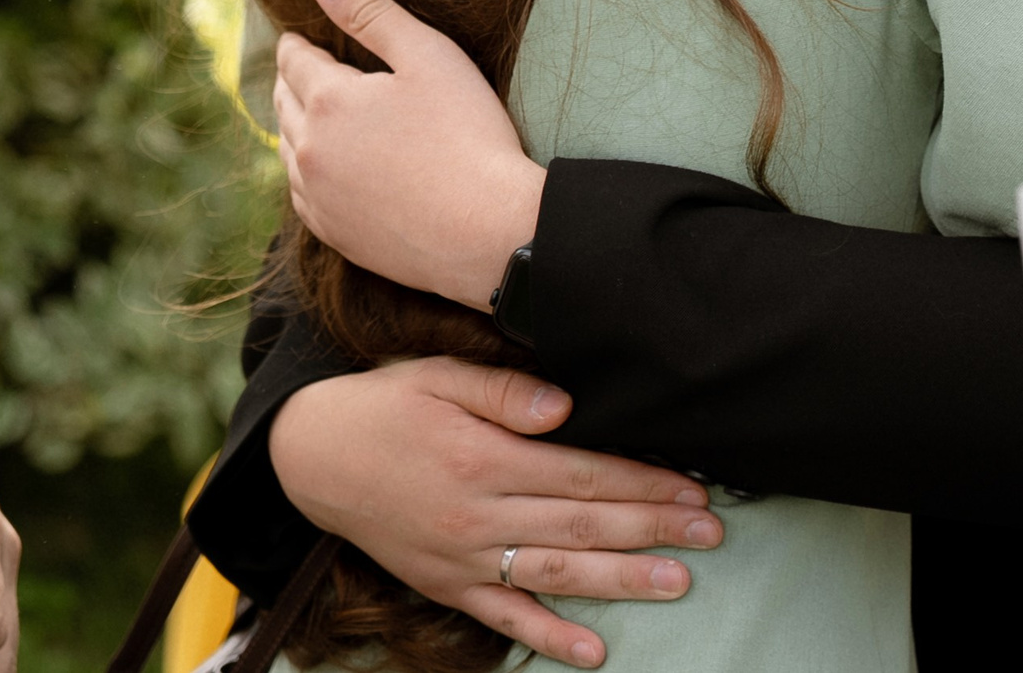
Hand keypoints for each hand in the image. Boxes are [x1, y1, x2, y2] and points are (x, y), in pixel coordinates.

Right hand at [269, 358, 722, 671]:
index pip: (580, 472)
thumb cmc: (383, 405)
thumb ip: (502, 389)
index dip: (641, 480)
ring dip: (622, 581)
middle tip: (711, 531)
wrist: (311, 458)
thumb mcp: (436, 375)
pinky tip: (595, 652)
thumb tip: (566, 408)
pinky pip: (504, 617)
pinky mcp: (445, 586)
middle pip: (581, 525)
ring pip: (556, 575)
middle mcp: (476, 514)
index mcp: (481, 456)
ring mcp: (461, 558)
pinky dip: (550, 637)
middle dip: (652, 528)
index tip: (692, 484)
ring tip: (679, 581)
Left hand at [276, 0, 545, 308]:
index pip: (294, 60)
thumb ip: (370, 12)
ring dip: (295, 126)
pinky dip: (306, 173)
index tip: (300, 37)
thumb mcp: (427, 56)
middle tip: (303, 69)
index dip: (297, 44)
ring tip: (310, 114)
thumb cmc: (468, 136)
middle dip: (292, 81)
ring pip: (289, 151)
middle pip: (284, 103)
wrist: (489, 232)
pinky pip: (302, 196)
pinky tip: (325, 169)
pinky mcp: (336, 234)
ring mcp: (319, 198)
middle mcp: (310, 151)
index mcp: (328, 100)